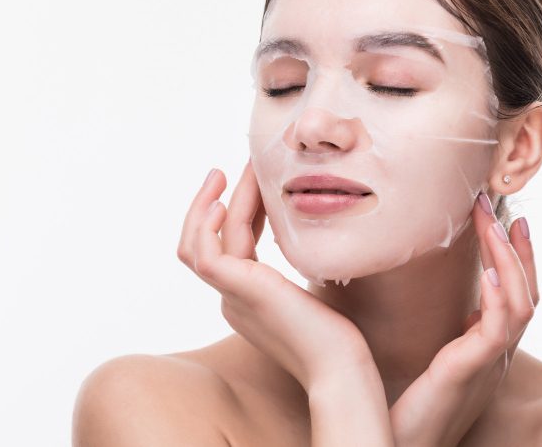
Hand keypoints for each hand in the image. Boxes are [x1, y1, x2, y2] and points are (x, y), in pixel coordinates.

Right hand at [176, 159, 373, 391]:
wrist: (342, 368)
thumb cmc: (340, 336)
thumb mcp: (315, 289)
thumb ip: (304, 266)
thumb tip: (315, 233)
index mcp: (248, 299)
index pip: (226, 249)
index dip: (238, 213)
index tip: (255, 185)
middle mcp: (233, 299)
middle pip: (201, 245)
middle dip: (209, 205)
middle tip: (224, 171)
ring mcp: (231, 297)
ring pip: (200, 244)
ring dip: (208, 204)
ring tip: (225, 173)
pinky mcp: (238, 292)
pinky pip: (205, 254)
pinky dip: (207, 226)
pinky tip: (224, 203)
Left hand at [388, 195, 539, 446]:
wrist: (401, 445)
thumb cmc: (409, 406)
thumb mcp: (434, 357)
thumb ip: (449, 331)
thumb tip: (443, 297)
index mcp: (489, 348)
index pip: (518, 295)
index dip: (517, 258)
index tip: (506, 220)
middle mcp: (498, 355)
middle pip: (528, 293)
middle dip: (517, 248)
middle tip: (501, 207)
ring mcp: (491, 364)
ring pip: (521, 304)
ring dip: (509, 259)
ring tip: (495, 222)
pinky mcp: (472, 371)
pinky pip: (499, 329)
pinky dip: (500, 297)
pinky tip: (492, 271)